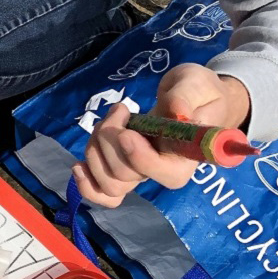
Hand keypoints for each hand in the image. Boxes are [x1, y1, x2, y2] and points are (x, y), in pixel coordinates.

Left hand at [75, 63, 251, 206]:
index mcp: (187, 157)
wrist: (191, 97)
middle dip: (109, 139)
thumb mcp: (196, 85)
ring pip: (109, 182)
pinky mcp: (125, 169)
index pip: (165, 174)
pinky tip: (79, 166)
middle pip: (125, 175)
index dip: (138, 157)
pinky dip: (87, 184)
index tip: (125, 132)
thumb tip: (174, 110)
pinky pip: (104, 193)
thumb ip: (185, 96)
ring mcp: (142, 173)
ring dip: (95, 149)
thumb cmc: (198, 91)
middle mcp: (164, 172)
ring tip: (108, 121)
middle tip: (120, 110)